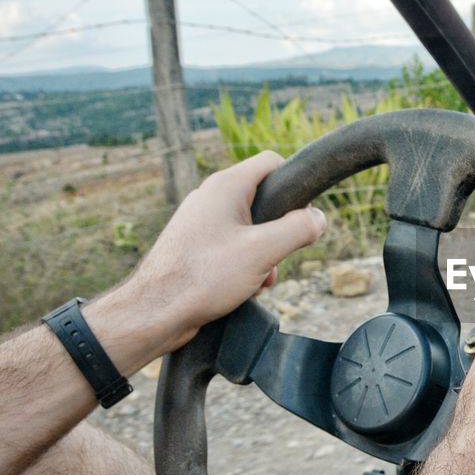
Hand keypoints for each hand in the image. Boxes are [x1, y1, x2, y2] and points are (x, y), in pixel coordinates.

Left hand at [118, 151, 325, 351]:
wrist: (156, 312)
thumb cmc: (204, 277)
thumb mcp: (264, 251)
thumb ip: (298, 229)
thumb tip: (318, 218)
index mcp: (226, 186)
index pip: (272, 162)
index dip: (294, 185)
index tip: (301, 215)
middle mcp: (210, 196)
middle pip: (263, 199)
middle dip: (279, 229)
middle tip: (277, 255)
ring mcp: (199, 220)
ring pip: (249, 226)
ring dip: (263, 252)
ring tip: (257, 278)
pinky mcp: (194, 244)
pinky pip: (231, 244)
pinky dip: (243, 263)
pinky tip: (241, 287)